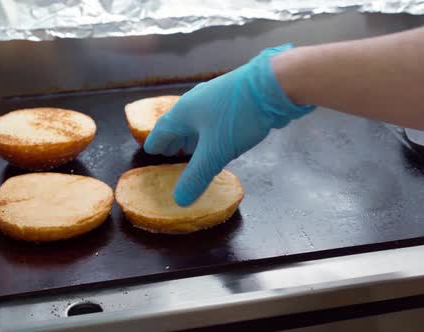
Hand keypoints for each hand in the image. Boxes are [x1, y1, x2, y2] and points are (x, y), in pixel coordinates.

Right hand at [144, 44, 313, 205]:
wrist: (272, 86)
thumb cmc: (237, 118)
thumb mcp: (215, 153)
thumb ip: (196, 177)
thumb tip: (179, 200)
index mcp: (184, 112)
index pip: (162, 130)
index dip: (156, 143)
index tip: (151, 151)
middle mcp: (196, 102)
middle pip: (179, 123)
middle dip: (174, 139)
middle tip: (170, 153)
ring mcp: (216, 97)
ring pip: (198, 120)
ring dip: (192, 135)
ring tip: (191, 148)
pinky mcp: (233, 98)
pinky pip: (213, 118)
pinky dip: (209, 131)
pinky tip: (219, 139)